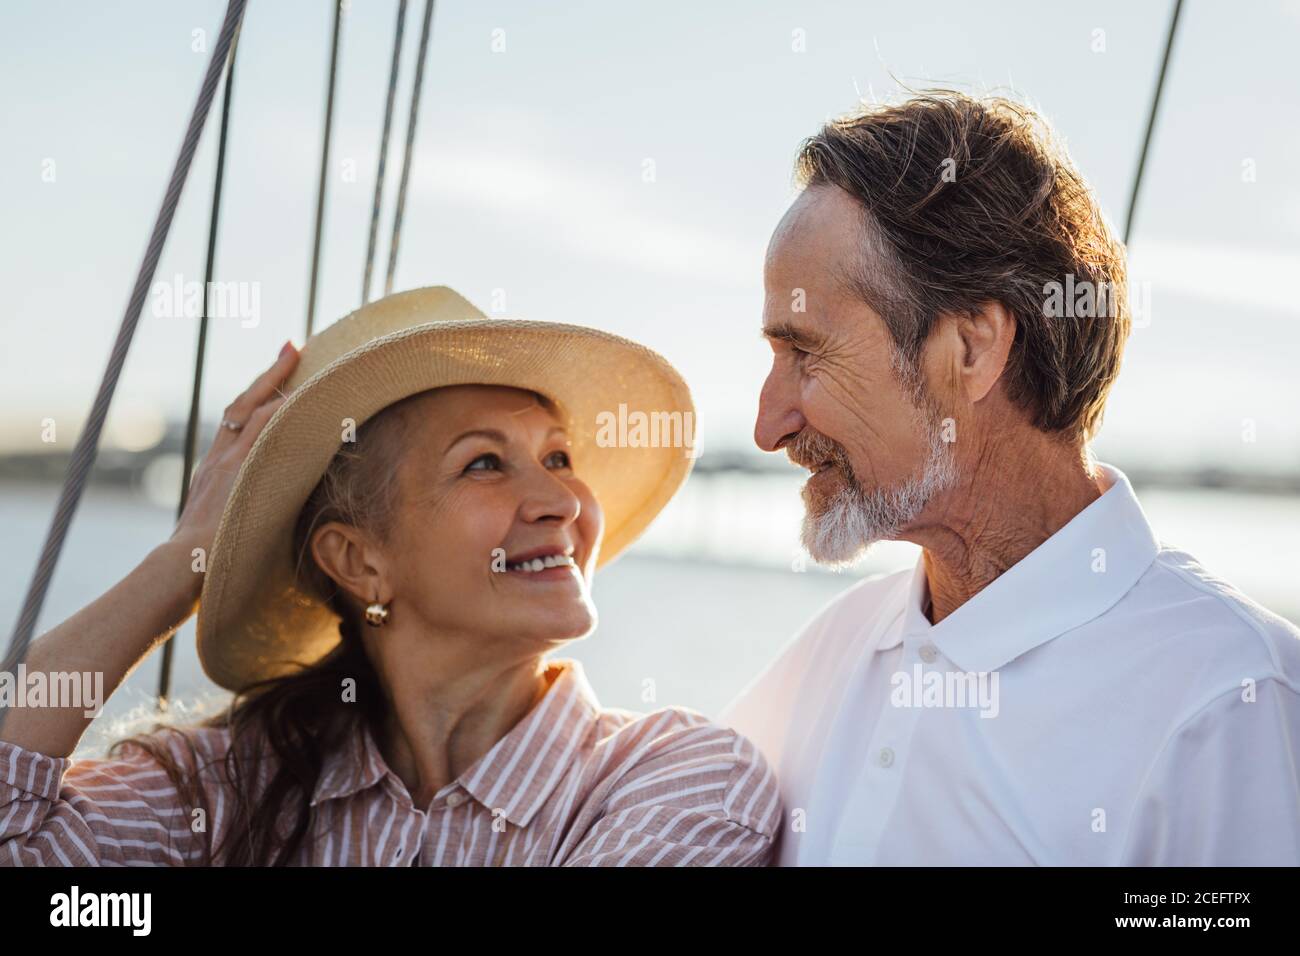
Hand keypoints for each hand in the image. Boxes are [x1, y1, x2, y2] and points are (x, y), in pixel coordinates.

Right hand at [169, 340, 299, 575]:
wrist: (179, 569)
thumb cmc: (205, 559)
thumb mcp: (223, 526)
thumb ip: (242, 512)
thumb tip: (270, 517)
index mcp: (213, 470)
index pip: (234, 422)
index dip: (256, 396)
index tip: (276, 373)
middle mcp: (218, 459)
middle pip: (242, 404)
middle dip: (269, 374)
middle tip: (292, 345)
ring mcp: (227, 464)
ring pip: (254, 412)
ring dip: (280, 385)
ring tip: (302, 360)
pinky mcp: (238, 472)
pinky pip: (263, 433)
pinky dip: (282, 413)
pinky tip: (303, 398)